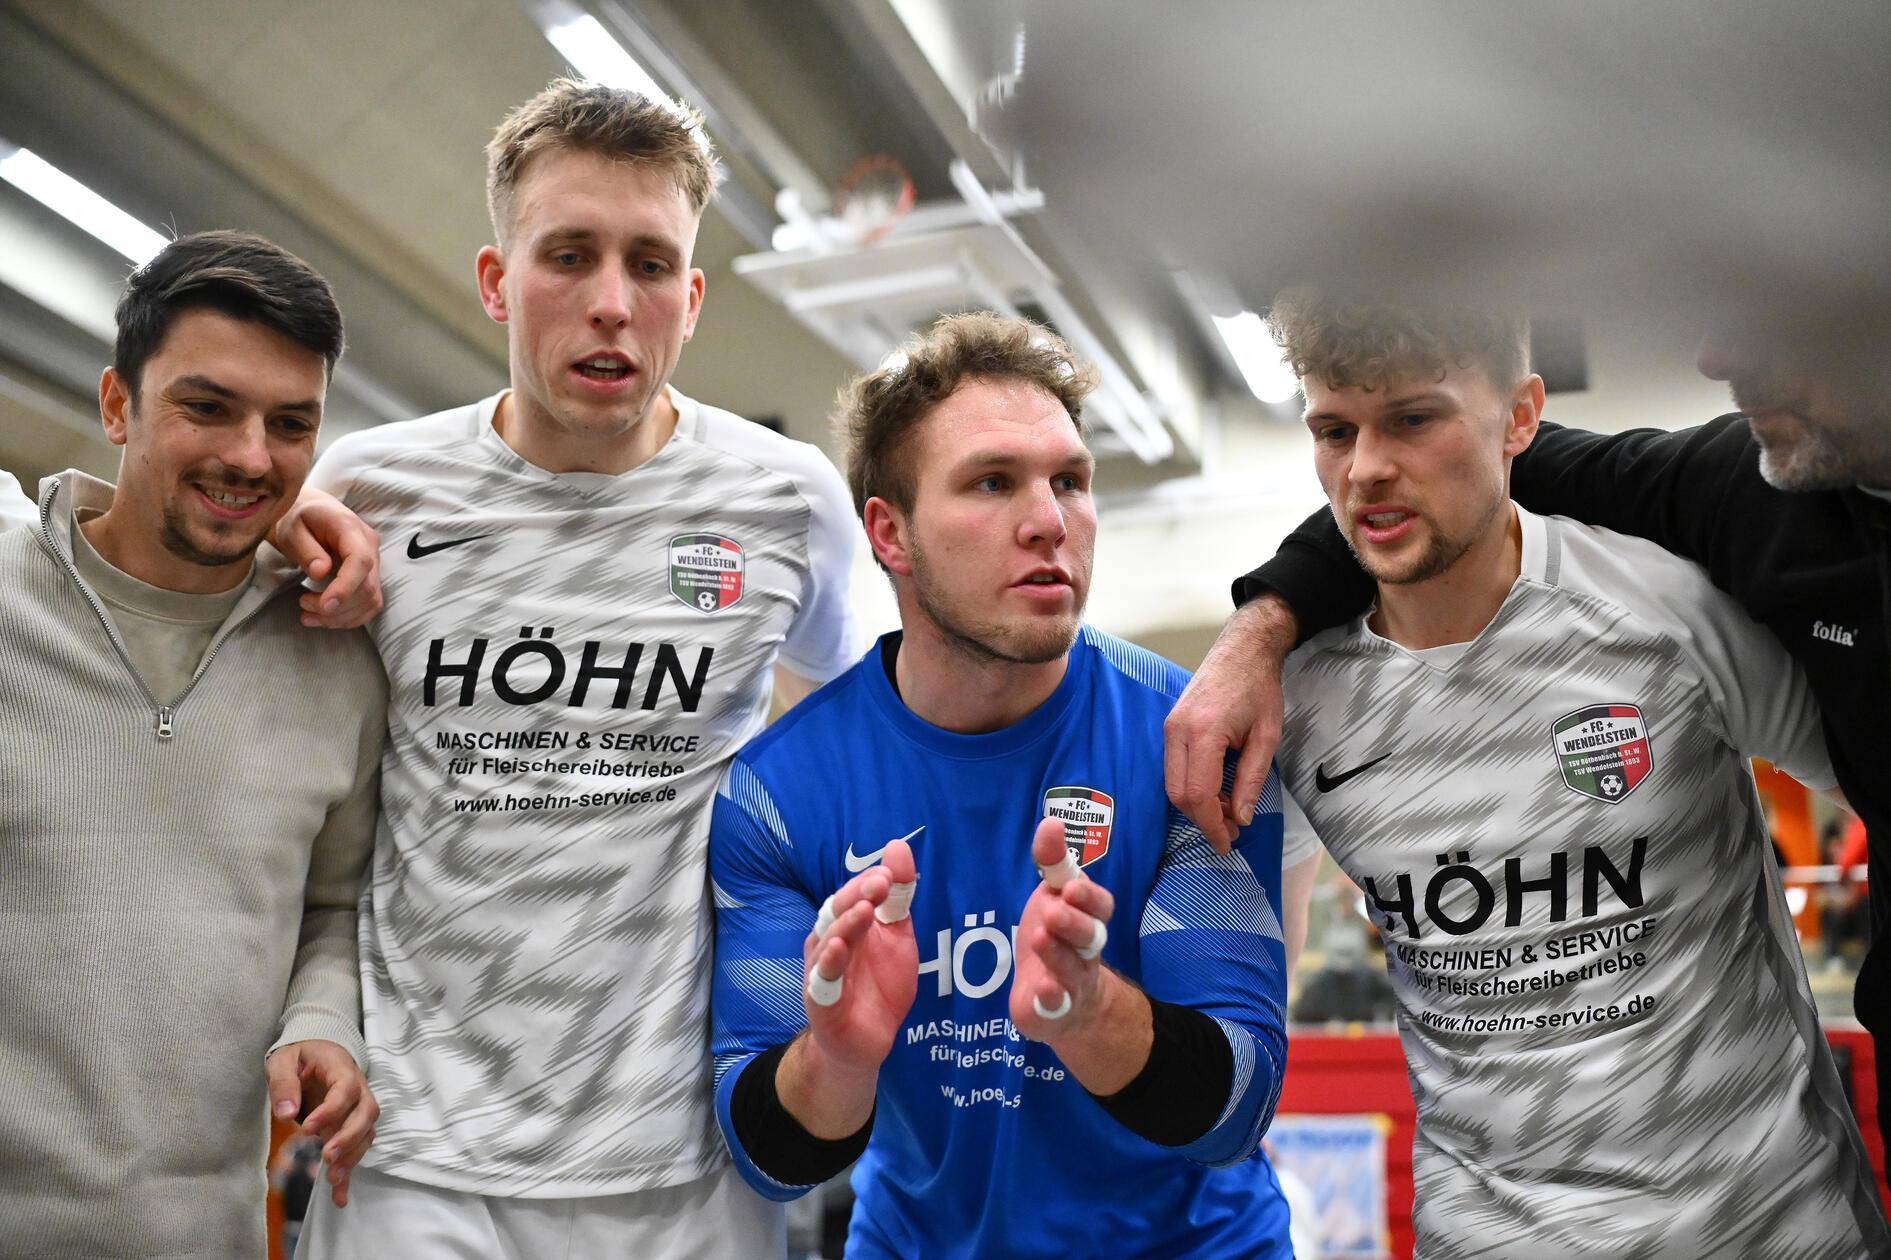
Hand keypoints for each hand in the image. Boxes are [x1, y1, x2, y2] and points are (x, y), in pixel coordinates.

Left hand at [264, 1039, 378, 1207]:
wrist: (314, 1052)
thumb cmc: (299, 1055)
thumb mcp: (283, 1061)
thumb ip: (283, 1083)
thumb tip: (286, 1113)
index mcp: (341, 1068)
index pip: (345, 1090)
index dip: (330, 1111)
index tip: (307, 1130)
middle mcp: (358, 1089)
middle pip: (366, 1114)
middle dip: (348, 1138)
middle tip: (326, 1157)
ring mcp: (358, 1108)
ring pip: (366, 1133)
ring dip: (352, 1157)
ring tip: (331, 1179)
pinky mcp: (351, 1126)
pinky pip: (357, 1148)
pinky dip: (350, 1172)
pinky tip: (339, 1195)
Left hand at [270, 487, 382, 628]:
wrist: (312, 511)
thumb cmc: (299, 518)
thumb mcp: (292, 529)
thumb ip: (306, 550)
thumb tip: (321, 573)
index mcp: (350, 528)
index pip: (360, 561)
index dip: (345, 587)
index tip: (324, 606)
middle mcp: (369, 545)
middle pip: (367, 586)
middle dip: (337, 607)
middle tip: (304, 606)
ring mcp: (373, 561)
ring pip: (371, 599)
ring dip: (342, 616)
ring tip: (309, 617)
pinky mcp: (370, 576)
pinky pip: (369, 603)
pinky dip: (349, 617)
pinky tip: (326, 618)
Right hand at [801, 838, 919, 1073]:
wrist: (867, 1042)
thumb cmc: (879, 985)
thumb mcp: (897, 937)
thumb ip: (898, 899)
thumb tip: (898, 847)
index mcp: (846, 925)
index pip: (854, 896)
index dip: (870, 883)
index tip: (890, 872)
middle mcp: (829, 943)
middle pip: (837, 912)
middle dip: (858, 895)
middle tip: (879, 883)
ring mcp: (822, 972)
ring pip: (828, 942)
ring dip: (846, 924)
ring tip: (864, 910)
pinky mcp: (820, 1002)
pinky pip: (822, 980)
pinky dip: (829, 964)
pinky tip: (839, 948)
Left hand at [1010, 818, 1117, 1042]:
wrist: (1063, 1002)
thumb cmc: (1056, 938)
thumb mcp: (1052, 897)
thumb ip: (1052, 863)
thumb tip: (1051, 821)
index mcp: (1087, 919)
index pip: (1099, 906)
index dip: (1089, 897)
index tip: (1072, 886)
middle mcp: (1086, 952)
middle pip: (1091, 938)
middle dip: (1074, 923)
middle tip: (1055, 910)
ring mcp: (1072, 983)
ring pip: (1073, 970)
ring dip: (1059, 954)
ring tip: (1042, 937)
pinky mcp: (1054, 1009)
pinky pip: (1057, 1005)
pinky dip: (1052, 998)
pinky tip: (1042, 989)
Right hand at [1164, 594, 1296, 852]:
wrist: (1243, 650)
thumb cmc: (1259, 688)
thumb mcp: (1266, 737)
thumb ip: (1251, 779)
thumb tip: (1240, 817)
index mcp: (1203, 731)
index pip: (1198, 793)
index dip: (1212, 824)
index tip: (1228, 842)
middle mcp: (1177, 730)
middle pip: (1178, 793)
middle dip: (1202, 819)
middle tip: (1231, 831)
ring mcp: (1169, 727)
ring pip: (1172, 783)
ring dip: (1197, 804)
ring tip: (1228, 812)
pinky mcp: (1170, 726)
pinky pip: (1174, 768)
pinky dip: (1192, 787)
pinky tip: (1217, 791)